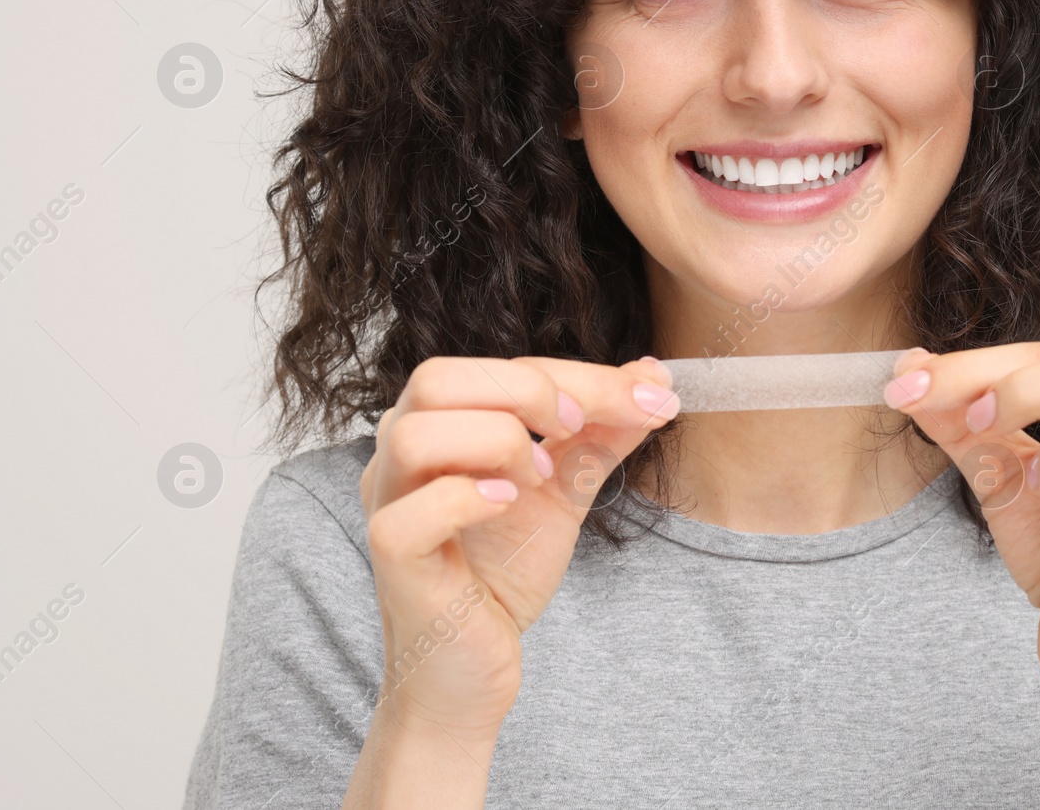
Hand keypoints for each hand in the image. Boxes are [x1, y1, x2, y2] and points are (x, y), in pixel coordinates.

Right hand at [359, 354, 678, 735]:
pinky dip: (467, 499)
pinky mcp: (393, 560)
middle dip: (525, 392)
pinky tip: (509, 507)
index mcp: (436, 427)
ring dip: (495, 442)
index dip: (575, 374)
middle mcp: (397, 458)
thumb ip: (601, 436)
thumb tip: (653, 379)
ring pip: (414, 434)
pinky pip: (410, 514)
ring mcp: (387, 507)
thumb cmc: (501, 575)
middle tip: (575, 429)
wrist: (474, 670)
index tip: (644, 394)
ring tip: (537, 479)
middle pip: (436, 379)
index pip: (495, 370)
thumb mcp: (563, 491)